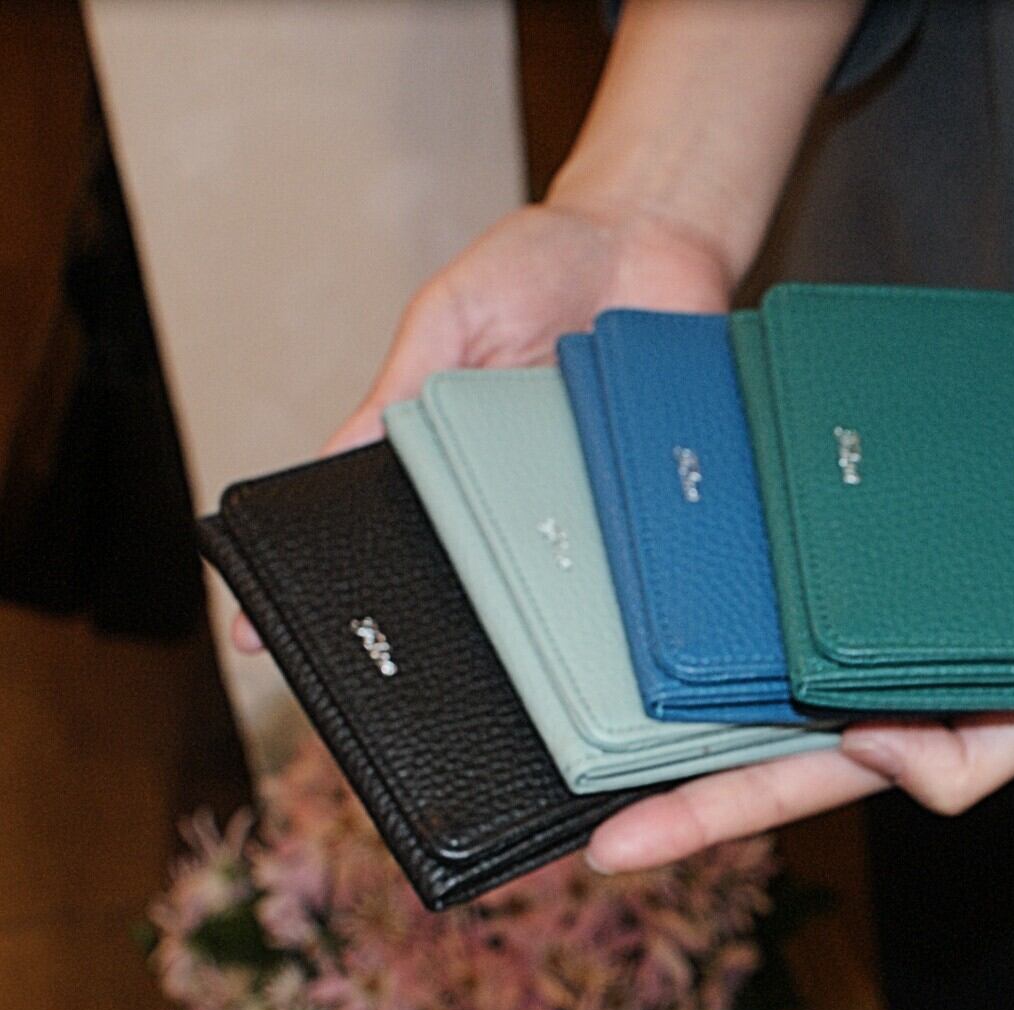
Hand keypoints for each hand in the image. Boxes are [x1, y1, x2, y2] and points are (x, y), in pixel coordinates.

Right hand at [233, 0, 860, 652]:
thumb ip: (405, 383)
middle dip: (437, 619)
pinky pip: (629, 543)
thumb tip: (339, 455)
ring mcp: (579, 488)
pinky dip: (619, 574)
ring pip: (547, 576)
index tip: (257, 636)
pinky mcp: (643, 486)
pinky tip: (604, 614)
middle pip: (466, 567)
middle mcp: (514, 480)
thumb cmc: (543, 262)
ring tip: (508, 661)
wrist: (652, 232)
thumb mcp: (452, 315)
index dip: (330, 574)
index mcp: (452, 443)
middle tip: (404, 668)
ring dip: (530, 610)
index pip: (384, 519)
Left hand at [587, 235, 1013, 872]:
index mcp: (861, 725)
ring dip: (645, 652)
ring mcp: (805, 598)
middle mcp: (817, 667)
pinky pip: (744, 549)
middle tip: (544, 763)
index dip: (688, 821)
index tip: (606, 850)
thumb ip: (957, 768)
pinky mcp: (807, 527)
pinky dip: (699, 557)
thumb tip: (861, 749)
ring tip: (563, 664)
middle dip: (632, 751)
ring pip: (711, 635)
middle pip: (710, 721)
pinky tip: (639, 549)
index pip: (761, 784)